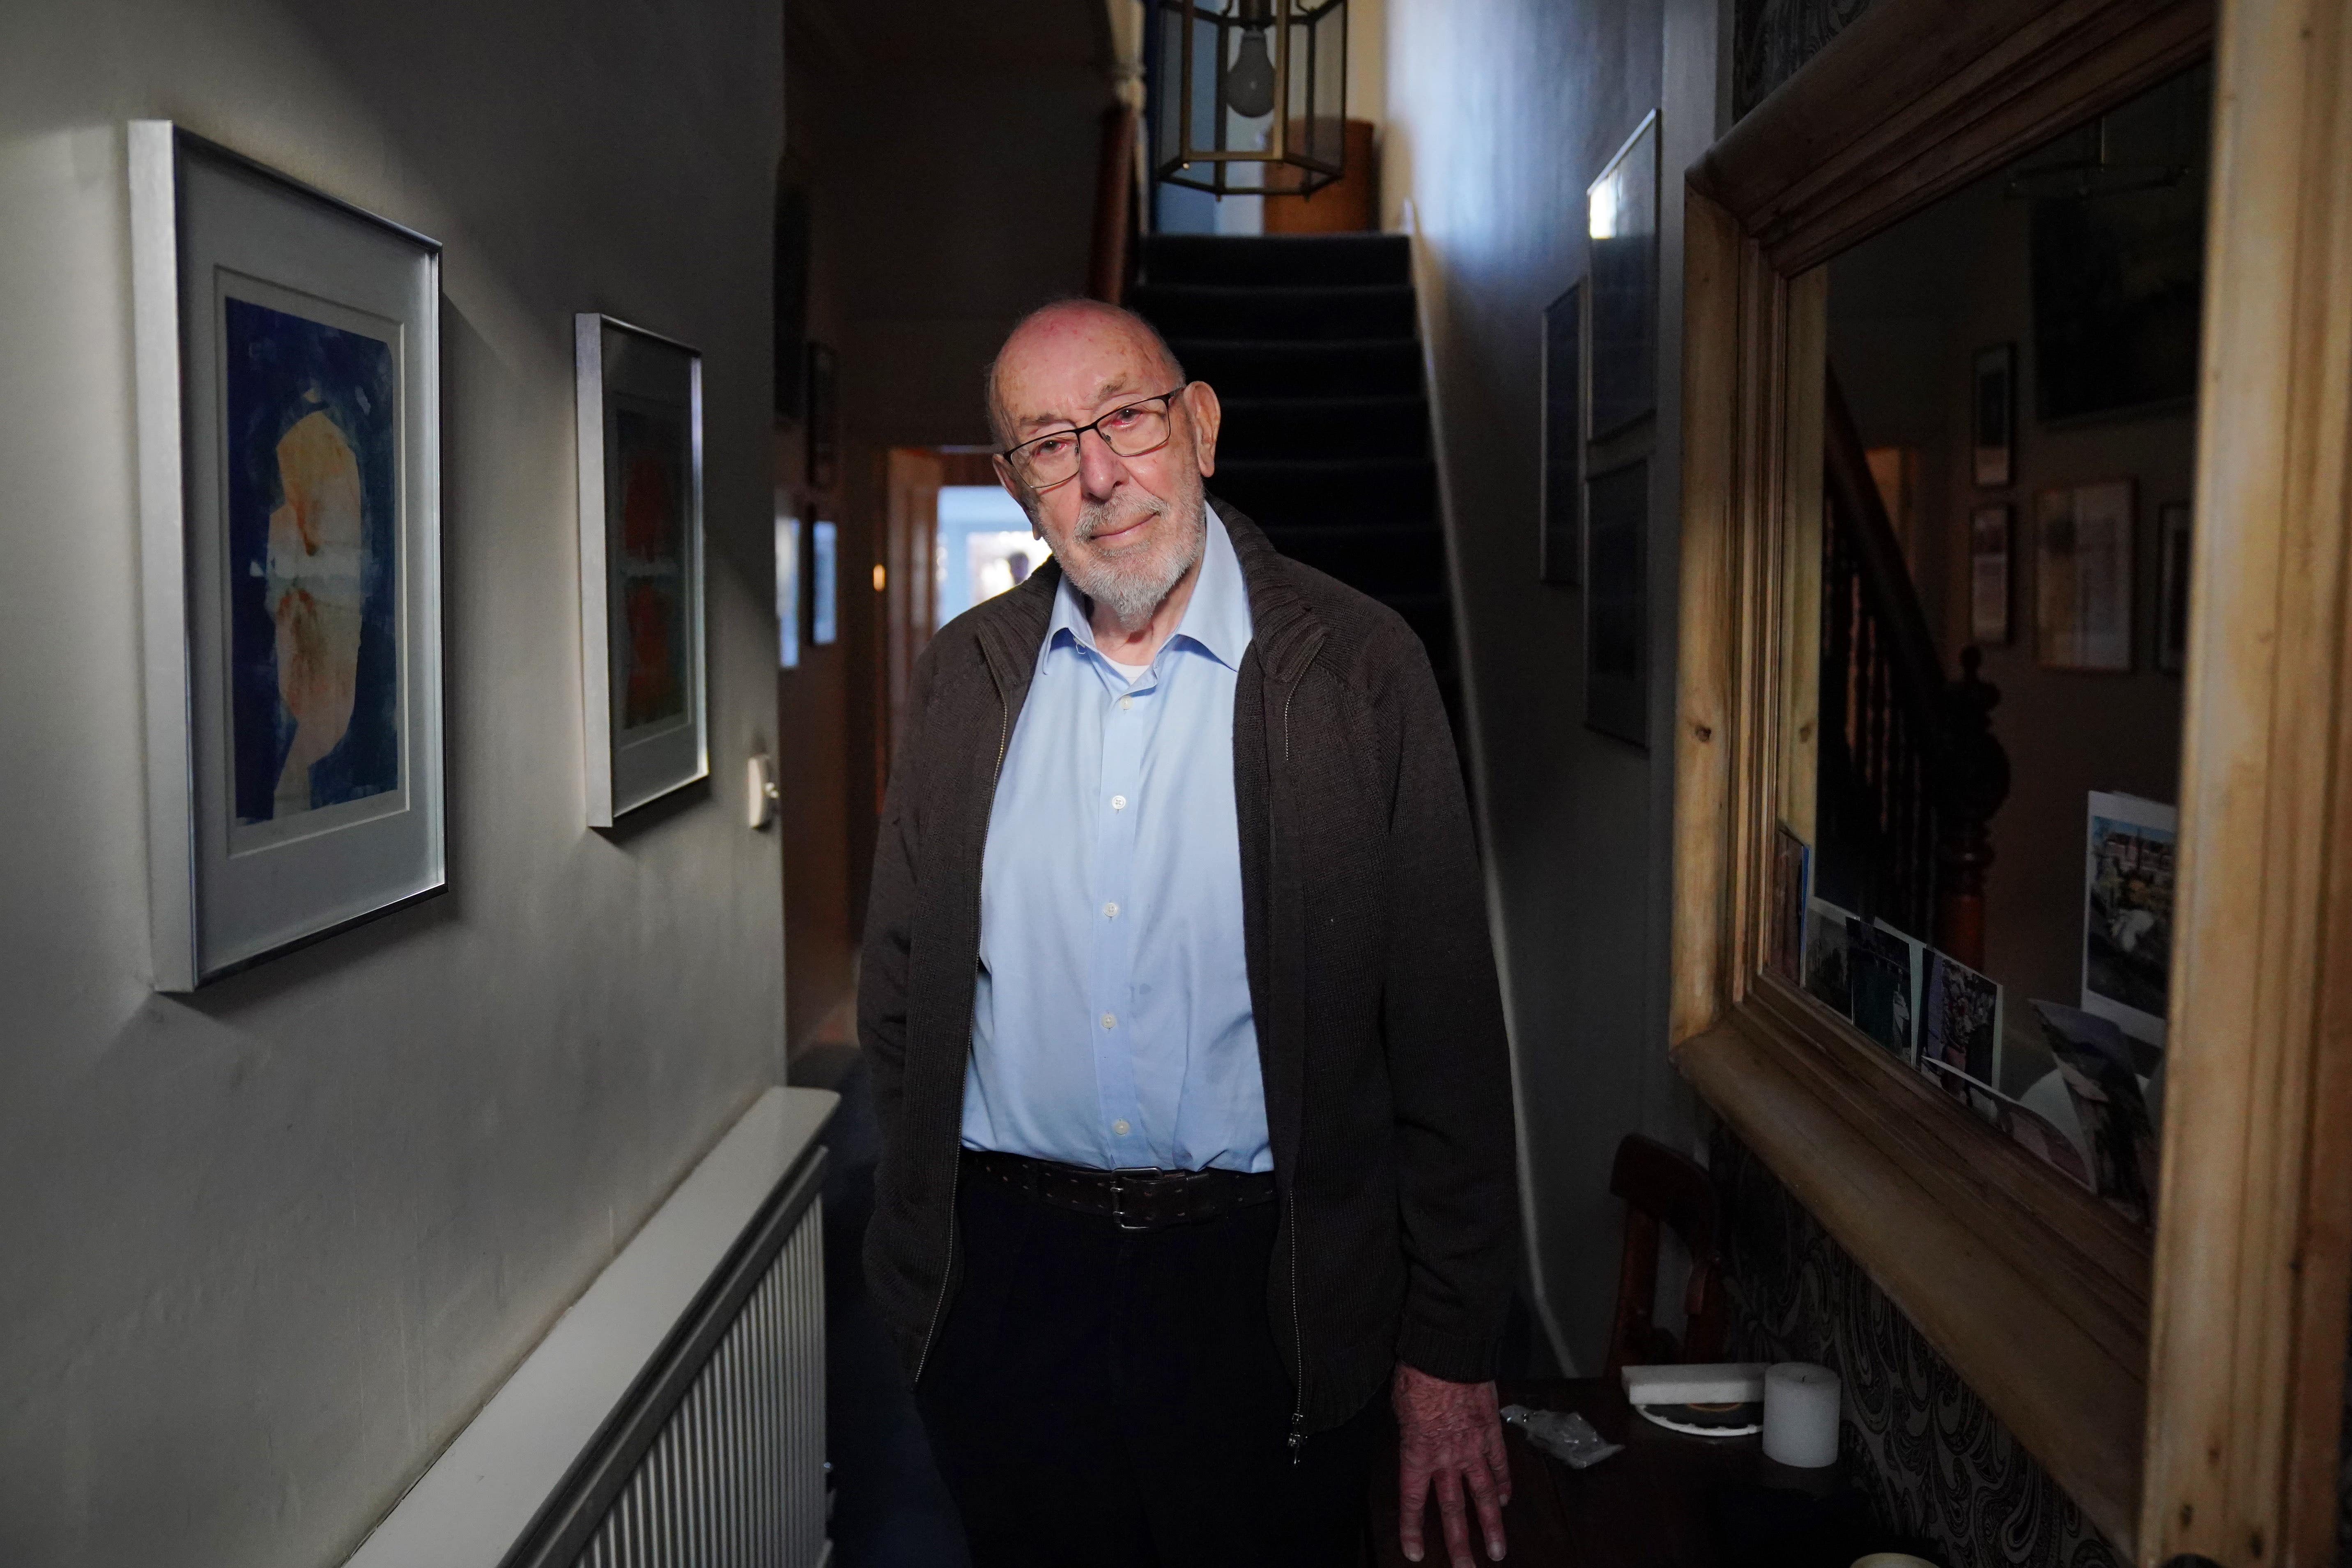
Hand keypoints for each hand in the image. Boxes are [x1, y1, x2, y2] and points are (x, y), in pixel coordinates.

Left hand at [1392, 1362, 1509, 1564]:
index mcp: (1417, 1452)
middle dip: (1458, 1543)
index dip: (1412, 1529)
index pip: (1413, 1500)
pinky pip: (1499, 1465)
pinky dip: (1503, 1485)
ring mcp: (1473, 1447)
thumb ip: (1411, 1433)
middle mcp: (1446, 1457)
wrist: (1448, 1350)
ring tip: (1497, 1551)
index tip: (1415, 1552)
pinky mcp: (1491, 1433)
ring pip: (1483, 1496)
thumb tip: (1415, 1439)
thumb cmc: (1418, 1373)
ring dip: (1491, 1526)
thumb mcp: (1400, 1407)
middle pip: (1452, 1509)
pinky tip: (1504, 1501)